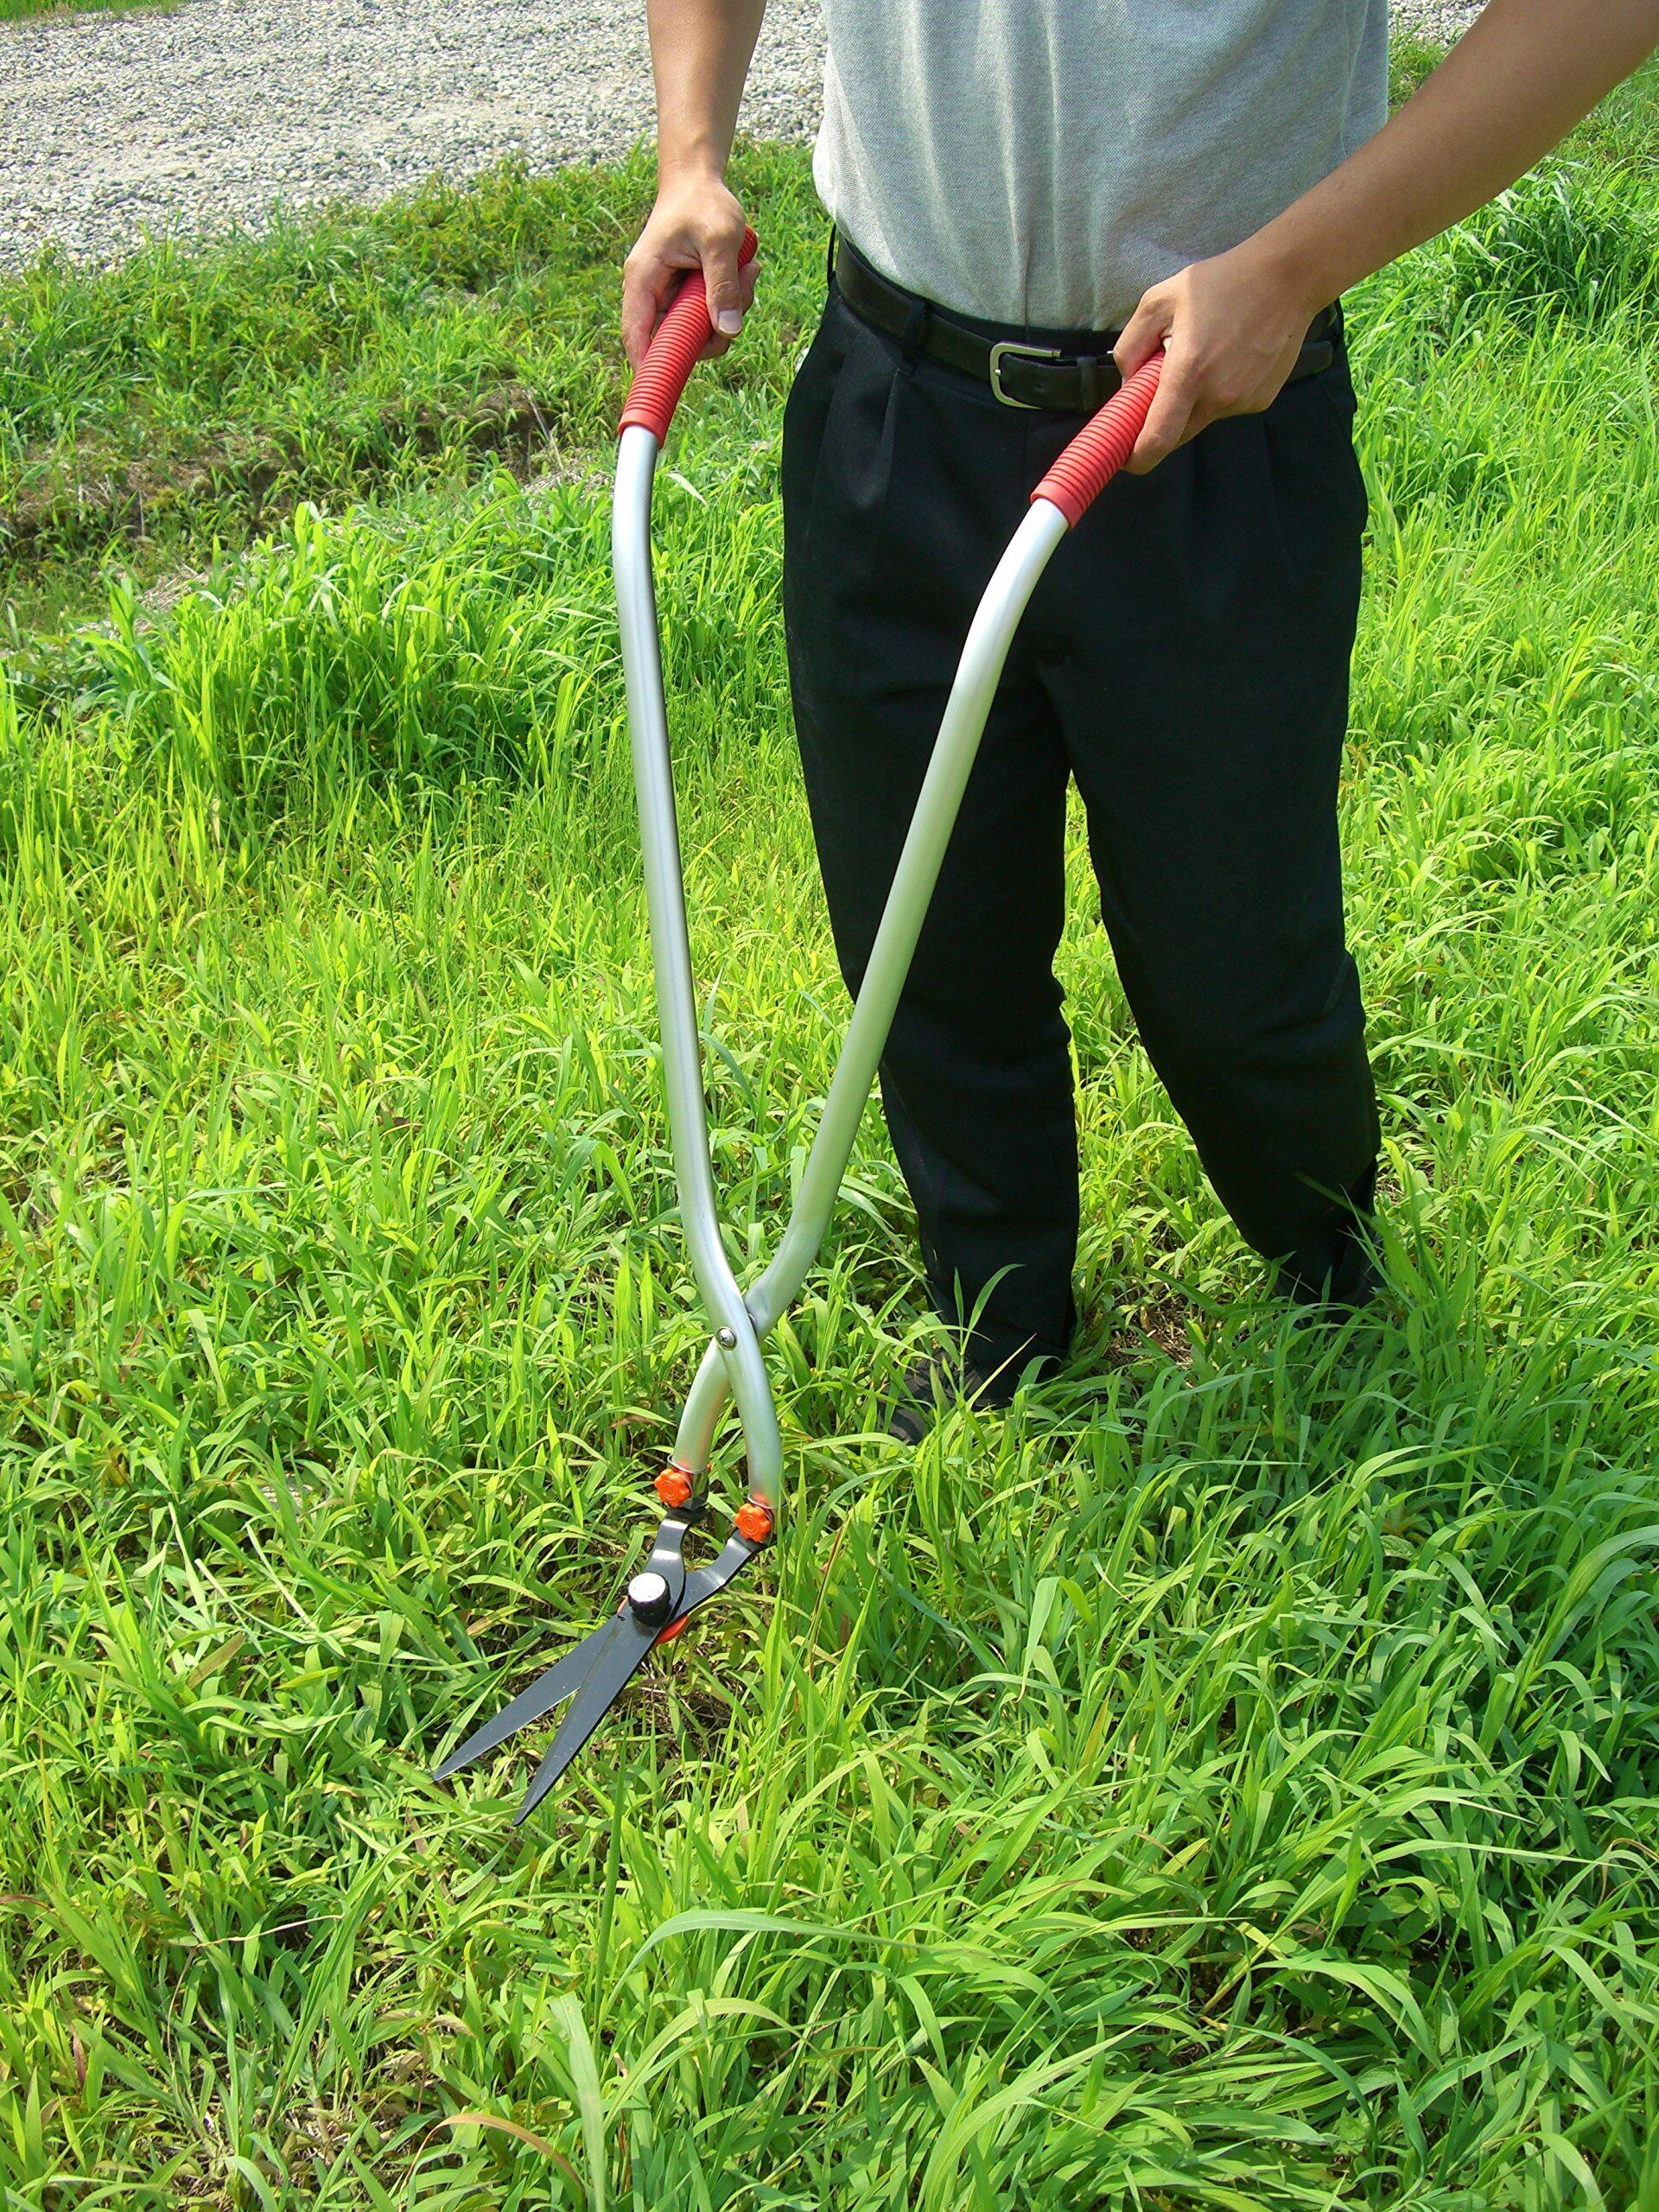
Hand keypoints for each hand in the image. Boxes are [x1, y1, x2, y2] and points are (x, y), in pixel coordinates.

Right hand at [622, 169, 759, 369]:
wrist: (699, 180)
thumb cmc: (703, 202)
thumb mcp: (719, 239)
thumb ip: (723, 285)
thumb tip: (727, 329)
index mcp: (644, 279)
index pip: (637, 334)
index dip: (649, 365)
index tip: (665, 386)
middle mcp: (651, 293)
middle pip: (675, 342)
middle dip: (713, 332)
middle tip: (741, 295)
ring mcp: (670, 297)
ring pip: (699, 333)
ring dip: (730, 313)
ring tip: (746, 272)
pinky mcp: (688, 297)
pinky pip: (711, 318)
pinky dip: (732, 303)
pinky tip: (743, 272)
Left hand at [1113, 242, 1324, 472]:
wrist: (1288, 277)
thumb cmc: (1223, 282)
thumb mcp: (1160, 300)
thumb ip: (1131, 344)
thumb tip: (1126, 382)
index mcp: (1189, 373)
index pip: (1158, 439)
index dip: (1137, 457)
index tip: (1125, 458)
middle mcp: (1218, 395)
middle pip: (1177, 434)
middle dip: (1161, 422)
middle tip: (1160, 386)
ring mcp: (1243, 401)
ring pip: (1202, 418)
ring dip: (1193, 400)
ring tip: (1205, 355)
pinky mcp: (1261, 400)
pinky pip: (1227, 408)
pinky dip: (1218, 392)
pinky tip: (1229, 358)